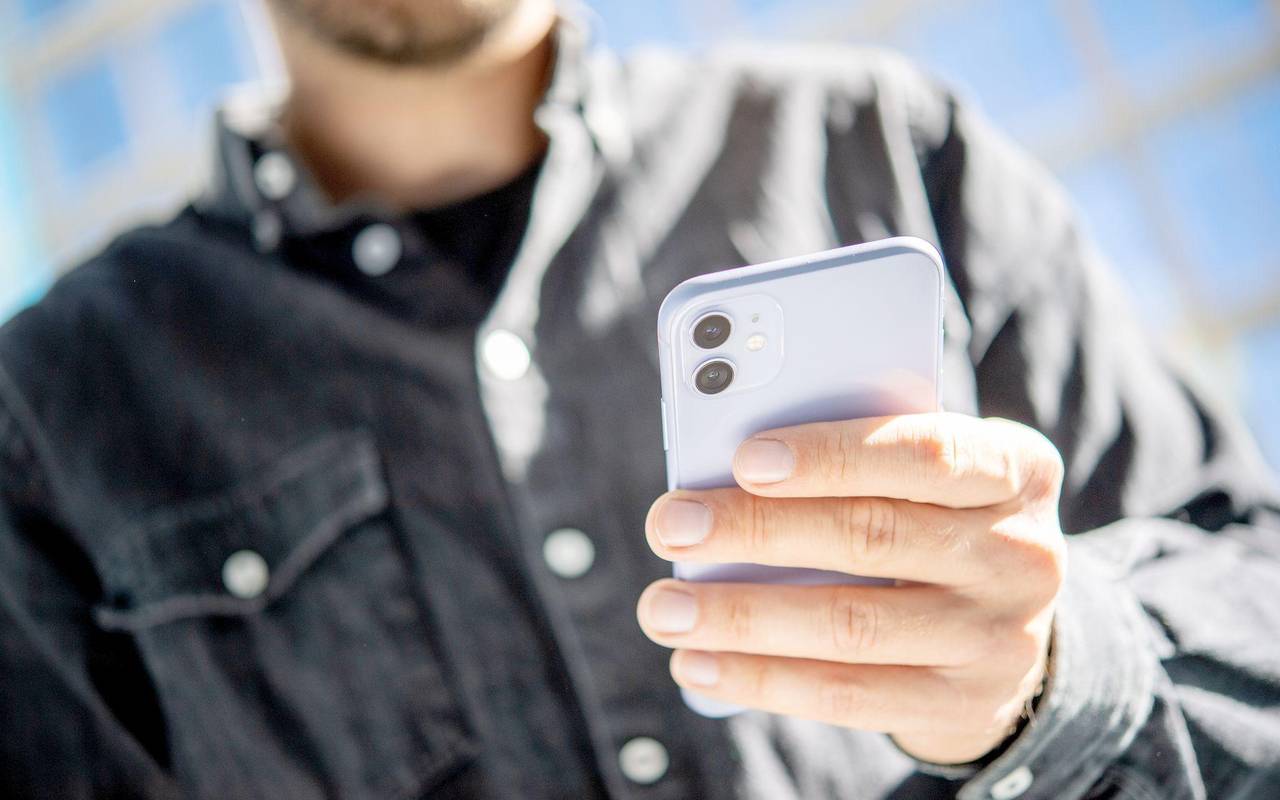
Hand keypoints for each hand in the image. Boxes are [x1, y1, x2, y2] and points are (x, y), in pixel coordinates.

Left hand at [637, 412, 1065, 763]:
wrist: (1007, 623)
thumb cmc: (931, 515)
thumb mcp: (921, 473)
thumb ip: (853, 461)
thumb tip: (725, 473)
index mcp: (1015, 468)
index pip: (926, 453)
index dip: (833, 456)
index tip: (744, 459)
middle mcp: (1021, 553)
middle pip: (873, 536)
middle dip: (757, 530)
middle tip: (670, 526)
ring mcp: (999, 636)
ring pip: (851, 624)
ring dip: (742, 617)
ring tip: (662, 608)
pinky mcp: (961, 703)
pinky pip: (847, 695)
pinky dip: (760, 679)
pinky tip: (698, 665)